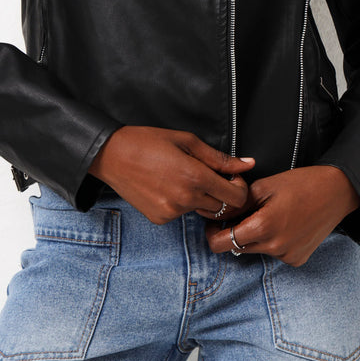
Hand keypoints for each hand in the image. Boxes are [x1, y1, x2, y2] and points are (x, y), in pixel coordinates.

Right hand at [89, 125, 254, 224]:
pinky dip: (182, 203)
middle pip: (222, 207)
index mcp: (195, 177)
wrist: (111, 156)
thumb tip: (248, 164)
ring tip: (183, 177)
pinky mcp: (160, 219)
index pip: (236, 197)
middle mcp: (186, 199)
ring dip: (201, 198)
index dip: (239, 187)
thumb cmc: (148, 141)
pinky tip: (167, 186)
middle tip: (208, 175)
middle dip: (222, 193)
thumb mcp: (186, 141)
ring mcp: (172, 212)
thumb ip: (220, 158)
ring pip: (201, 210)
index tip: (230, 176)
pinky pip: (182, 214)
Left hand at [206, 165, 359, 265]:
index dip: (212, 234)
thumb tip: (219, 215)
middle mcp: (275, 247)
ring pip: (256, 250)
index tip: (213, 223)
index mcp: (263, 227)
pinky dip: (271, 241)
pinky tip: (283, 223)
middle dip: (233, 232)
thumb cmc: (301, 183)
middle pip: (238, 247)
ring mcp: (288, 256)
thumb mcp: (264, 186)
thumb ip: (238, 203)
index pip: (222, 244)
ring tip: (267, 214)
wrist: (336, 192)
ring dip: (253, 236)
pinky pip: (274, 252)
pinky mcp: (297, 259)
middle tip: (239, 213)